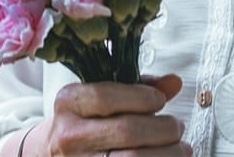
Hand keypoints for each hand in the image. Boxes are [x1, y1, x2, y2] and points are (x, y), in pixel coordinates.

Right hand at [29, 74, 190, 156]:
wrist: (53, 153)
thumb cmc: (89, 120)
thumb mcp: (105, 96)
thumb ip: (140, 87)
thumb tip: (174, 83)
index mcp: (69, 103)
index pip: (106, 97)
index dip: (141, 97)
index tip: (160, 101)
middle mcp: (68, 135)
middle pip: (126, 131)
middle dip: (164, 128)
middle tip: (177, 127)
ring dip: (168, 152)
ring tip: (181, 147)